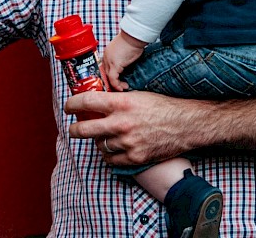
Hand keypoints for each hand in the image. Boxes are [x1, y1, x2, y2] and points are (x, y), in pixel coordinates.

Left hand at [66, 90, 202, 164]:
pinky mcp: (134, 157)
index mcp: (122, 102)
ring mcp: (127, 142)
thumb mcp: (139, 96)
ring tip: (106, 137)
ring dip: (99, 141)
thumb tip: (97, 102)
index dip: (72, 104)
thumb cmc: (164, 106)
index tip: (69, 107)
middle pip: (84, 129)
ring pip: (99, 145)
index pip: (86, 101)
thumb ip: (118, 100)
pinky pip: (111, 160)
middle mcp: (121, 123)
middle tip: (75, 129)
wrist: (187, 124)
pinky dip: (110, 155)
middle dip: (75, 130)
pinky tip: (116, 148)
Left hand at [101, 32, 145, 90]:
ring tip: (123, 87)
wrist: (133, 37)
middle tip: (120, 86)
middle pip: (106, 73)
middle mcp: (106, 57)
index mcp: (107, 53)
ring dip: (116, 85)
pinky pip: (113, 79)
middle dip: (113, 82)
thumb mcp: (124, 50)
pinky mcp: (114, 65)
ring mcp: (109, 61)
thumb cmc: (132, 41)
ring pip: (109, 77)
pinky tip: (122, 87)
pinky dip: (117, 85)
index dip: (110, 76)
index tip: (116, 81)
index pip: (106, 68)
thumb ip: (122, 58)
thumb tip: (125, 65)